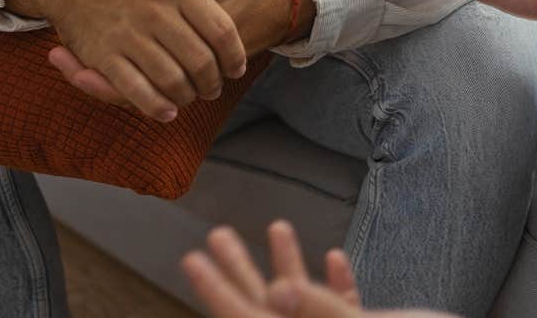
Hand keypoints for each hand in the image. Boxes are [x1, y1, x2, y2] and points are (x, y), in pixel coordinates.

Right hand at [8, 0, 275, 121]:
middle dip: (211, 82)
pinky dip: (156, 106)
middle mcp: (155, 10)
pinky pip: (136, 90)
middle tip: (213, 89)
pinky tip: (166, 110)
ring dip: (186, 96)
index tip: (237, 69)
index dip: (234, 56)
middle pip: (199, 61)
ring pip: (171, 80)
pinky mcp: (103, 55)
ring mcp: (128, 34)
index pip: (221, 31)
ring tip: (191, 97)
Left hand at [182, 220, 453, 317]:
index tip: (191, 256)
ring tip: (275, 227)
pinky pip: (345, 311)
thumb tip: (271, 295)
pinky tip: (336, 255)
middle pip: (264, 310)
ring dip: (287, 265)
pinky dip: (337, 285)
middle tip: (216, 234)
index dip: (216, 288)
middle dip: (242, 269)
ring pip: (303, 306)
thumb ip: (319, 310)